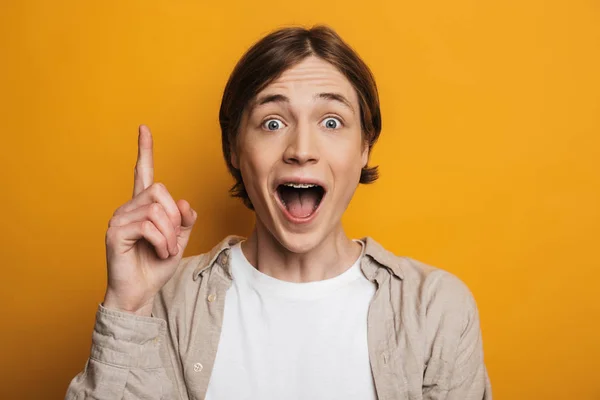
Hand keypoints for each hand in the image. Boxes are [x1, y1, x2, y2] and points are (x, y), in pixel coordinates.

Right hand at [102, 125, 196, 315]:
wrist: (140, 293)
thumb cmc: (156, 266)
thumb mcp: (179, 240)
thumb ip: (185, 220)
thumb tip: (184, 202)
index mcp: (143, 207)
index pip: (143, 172)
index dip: (145, 150)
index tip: (144, 128)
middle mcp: (128, 208)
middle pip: (160, 191)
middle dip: (175, 217)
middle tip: (173, 239)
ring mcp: (119, 219)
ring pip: (157, 210)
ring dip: (170, 234)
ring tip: (166, 249)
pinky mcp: (115, 232)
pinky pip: (148, 226)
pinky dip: (163, 242)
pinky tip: (160, 253)